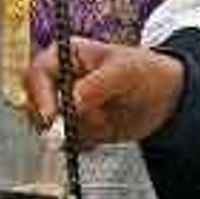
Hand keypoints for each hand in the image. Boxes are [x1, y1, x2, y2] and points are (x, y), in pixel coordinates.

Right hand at [24, 37, 185, 148]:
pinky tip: (106, 130)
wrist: (165, 99)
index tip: (51, 116)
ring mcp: (66, 106)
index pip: (37, 73)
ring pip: (50, 127)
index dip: (40, 94)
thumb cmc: (145, 72)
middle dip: (53, 119)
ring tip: (105, 121)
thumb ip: (97, 85)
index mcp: (66, 56)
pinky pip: (68, 141)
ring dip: (76, 130)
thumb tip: (73, 101)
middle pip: (33, 103)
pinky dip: (85, 142)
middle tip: (71, 128)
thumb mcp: (125, 72)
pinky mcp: (76, 127)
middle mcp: (60, 80)